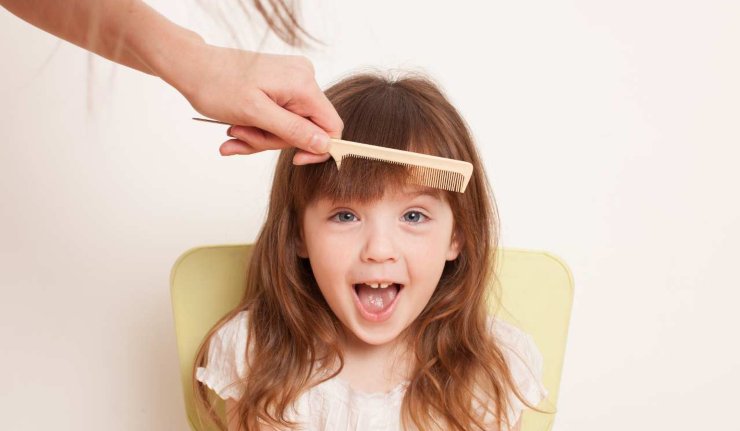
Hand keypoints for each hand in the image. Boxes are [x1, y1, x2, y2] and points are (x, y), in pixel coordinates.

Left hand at [169, 42, 342, 164]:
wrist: (193, 66)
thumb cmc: (218, 85)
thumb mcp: (256, 114)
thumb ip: (293, 130)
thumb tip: (325, 145)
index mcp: (303, 84)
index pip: (331, 126)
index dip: (317, 148)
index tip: (294, 159)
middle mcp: (304, 78)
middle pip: (307, 129)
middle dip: (273, 140)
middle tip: (243, 136)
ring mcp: (293, 80)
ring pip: (290, 126)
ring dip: (261, 136)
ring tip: (234, 131)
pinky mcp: (282, 84)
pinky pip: (280, 116)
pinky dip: (259, 127)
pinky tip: (237, 127)